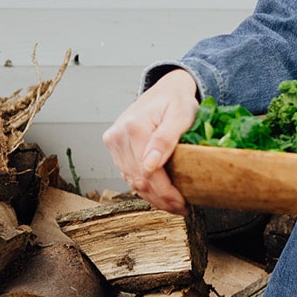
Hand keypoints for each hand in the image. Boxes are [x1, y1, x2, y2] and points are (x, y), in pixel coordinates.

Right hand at [102, 68, 198, 214]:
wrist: (166, 88)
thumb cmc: (177, 100)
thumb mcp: (181, 114)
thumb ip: (166, 138)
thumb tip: (150, 165)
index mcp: (133, 127)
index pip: (148, 172)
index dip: (165, 192)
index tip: (182, 204)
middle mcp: (118, 136)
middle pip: (138, 179)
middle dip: (161, 198)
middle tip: (181, 208)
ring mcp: (113, 142)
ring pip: (131, 180)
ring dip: (152, 196)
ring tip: (172, 205)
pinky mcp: (114, 146)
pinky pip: (127, 173)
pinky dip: (143, 186)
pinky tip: (159, 194)